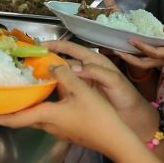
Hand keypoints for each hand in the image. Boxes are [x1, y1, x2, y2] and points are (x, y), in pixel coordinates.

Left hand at [0, 64, 148, 156]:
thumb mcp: (81, 90)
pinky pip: (46, 118)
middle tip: (0, 95)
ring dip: (24, 108)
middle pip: (22, 118)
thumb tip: (51, 66)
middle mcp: (47, 125)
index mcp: (46, 116)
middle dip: (8, 109)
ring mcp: (57, 130)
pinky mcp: (66, 131)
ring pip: (34, 118)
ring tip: (20, 92)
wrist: (116, 140)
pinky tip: (45, 97)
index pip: (15, 118)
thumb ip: (64, 76)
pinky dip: (39, 108)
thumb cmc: (98, 116)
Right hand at [43, 40, 159, 135]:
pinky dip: (53, 87)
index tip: (41, 45)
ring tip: (32, 74)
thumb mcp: (113, 81)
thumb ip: (95, 72)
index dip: (58, 45)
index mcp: (94, 61)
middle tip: (31, 60)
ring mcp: (81, 83)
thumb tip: (72, 67)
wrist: (132, 118)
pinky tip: (42, 91)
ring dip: (49, 73)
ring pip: (61, 74)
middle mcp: (85, 70)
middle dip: (49, 58)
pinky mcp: (79, 96)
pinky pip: (63, 88)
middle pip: (64, 60)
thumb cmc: (125, 96)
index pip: (72, 48)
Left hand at [115, 26, 163, 76]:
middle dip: (128, 59)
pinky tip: (131, 48)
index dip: (141, 46)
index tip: (130, 39)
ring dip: (130, 58)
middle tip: (114, 51)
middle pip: (142, 64)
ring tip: (118, 50)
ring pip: (143, 63)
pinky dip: (137, 55)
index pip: (153, 52)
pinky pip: (147, 60)